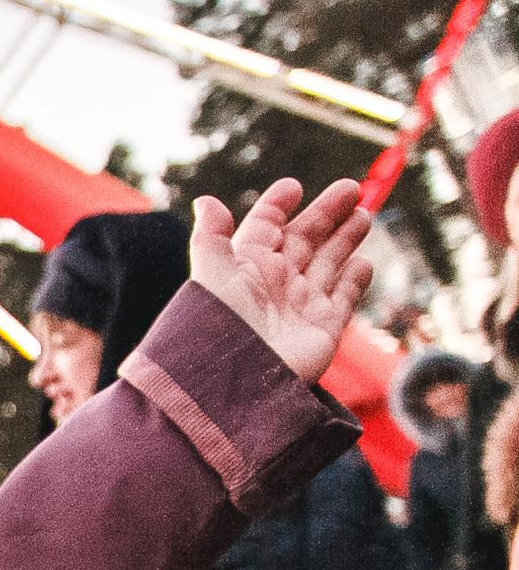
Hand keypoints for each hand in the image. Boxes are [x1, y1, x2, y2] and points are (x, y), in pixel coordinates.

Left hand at [186, 177, 375, 383]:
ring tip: (363, 214)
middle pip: (305, 238)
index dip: (277, 207)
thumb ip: (211, 237)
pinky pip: (344, 296)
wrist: (240, 380)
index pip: (264, 228)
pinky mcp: (324, 327)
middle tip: (352, 188)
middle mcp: (275, 283)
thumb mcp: (212, 275)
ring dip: (346, 237)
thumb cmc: (220, 325)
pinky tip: (362, 261)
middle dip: (327, 213)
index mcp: (246, 267)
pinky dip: (356, 278)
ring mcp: (301, 304)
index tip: (293, 188)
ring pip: (329, 261)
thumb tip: (206, 201)